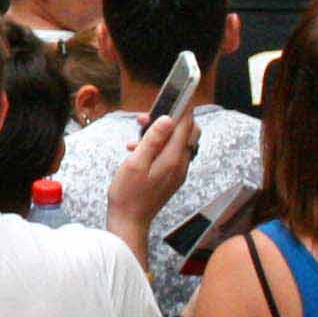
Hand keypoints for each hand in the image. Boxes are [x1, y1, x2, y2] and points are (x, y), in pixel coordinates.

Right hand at [111, 105, 197, 228]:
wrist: (129, 222)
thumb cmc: (128, 194)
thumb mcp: (135, 163)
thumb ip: (153, 139)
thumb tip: (168, 119)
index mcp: (173, 159)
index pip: (186, 125)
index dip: (183, 107)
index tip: (178, 94)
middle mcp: (181, 164)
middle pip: (189, 132)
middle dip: (172, 119)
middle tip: (149, 117)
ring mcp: (178, 172)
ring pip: (179, 142)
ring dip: (163, 133)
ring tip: (138, 134)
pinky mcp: (172, 177)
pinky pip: (172, 154)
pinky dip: (160, 146)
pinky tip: (139, 149)